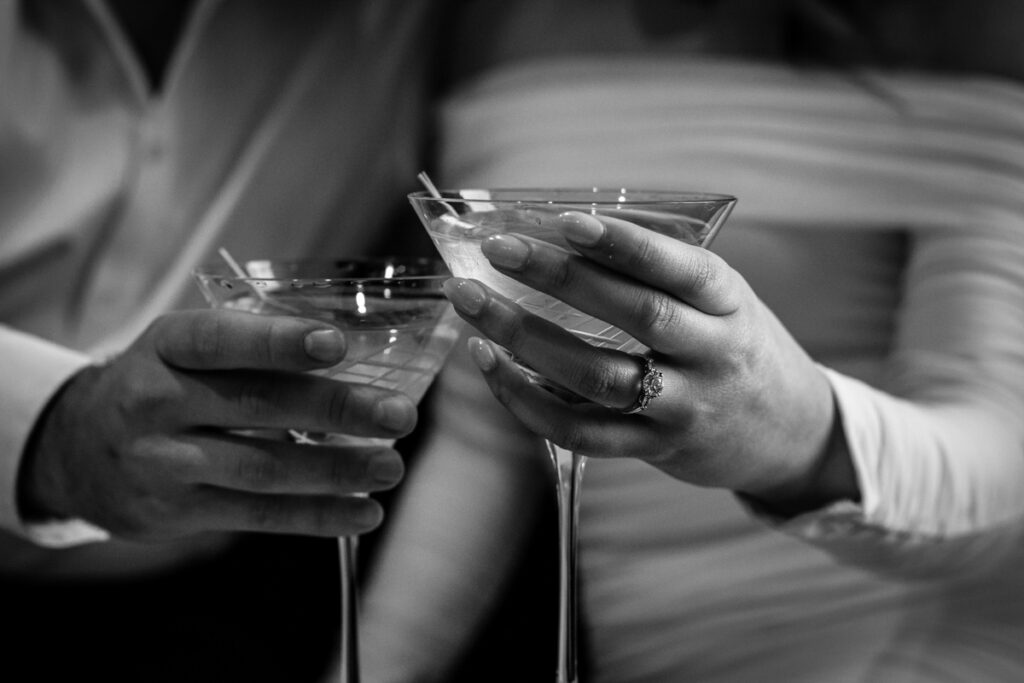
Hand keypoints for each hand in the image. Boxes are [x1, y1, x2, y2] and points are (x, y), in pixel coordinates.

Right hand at [19, 309, 415, 540]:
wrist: (77, 449)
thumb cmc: (161, 385)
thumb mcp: (185, 348)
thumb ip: (252, 344)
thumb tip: (356, 348)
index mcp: (165, 347)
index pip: (221, 340)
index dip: (278, 343)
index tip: (337, 344)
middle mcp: (157, 403)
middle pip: (255, 407)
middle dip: (335, 410)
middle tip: (399, 415)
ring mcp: (164, 463)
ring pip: (261, 469)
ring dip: (335, 470)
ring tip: (390, 466)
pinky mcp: (177, 513)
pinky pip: (257, 516)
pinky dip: (316, 516)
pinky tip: (363, 512)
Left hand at [443, 210, 856, 511]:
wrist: (789, 432)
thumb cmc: (737, 346)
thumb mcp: (725, 300)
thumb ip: (662, 271)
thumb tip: (565, 228)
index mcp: (730, 302)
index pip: (680, 267)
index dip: (625, 245)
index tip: (568, 221)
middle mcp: (713, 354)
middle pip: (635, 315)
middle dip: (560, 279)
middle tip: (499, 250)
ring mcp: (684, 407)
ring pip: (599, 377)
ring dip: (527, 339)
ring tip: (474, 304)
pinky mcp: (655, 449)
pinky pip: (584, 431)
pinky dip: (529, 401)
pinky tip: (490, 367)